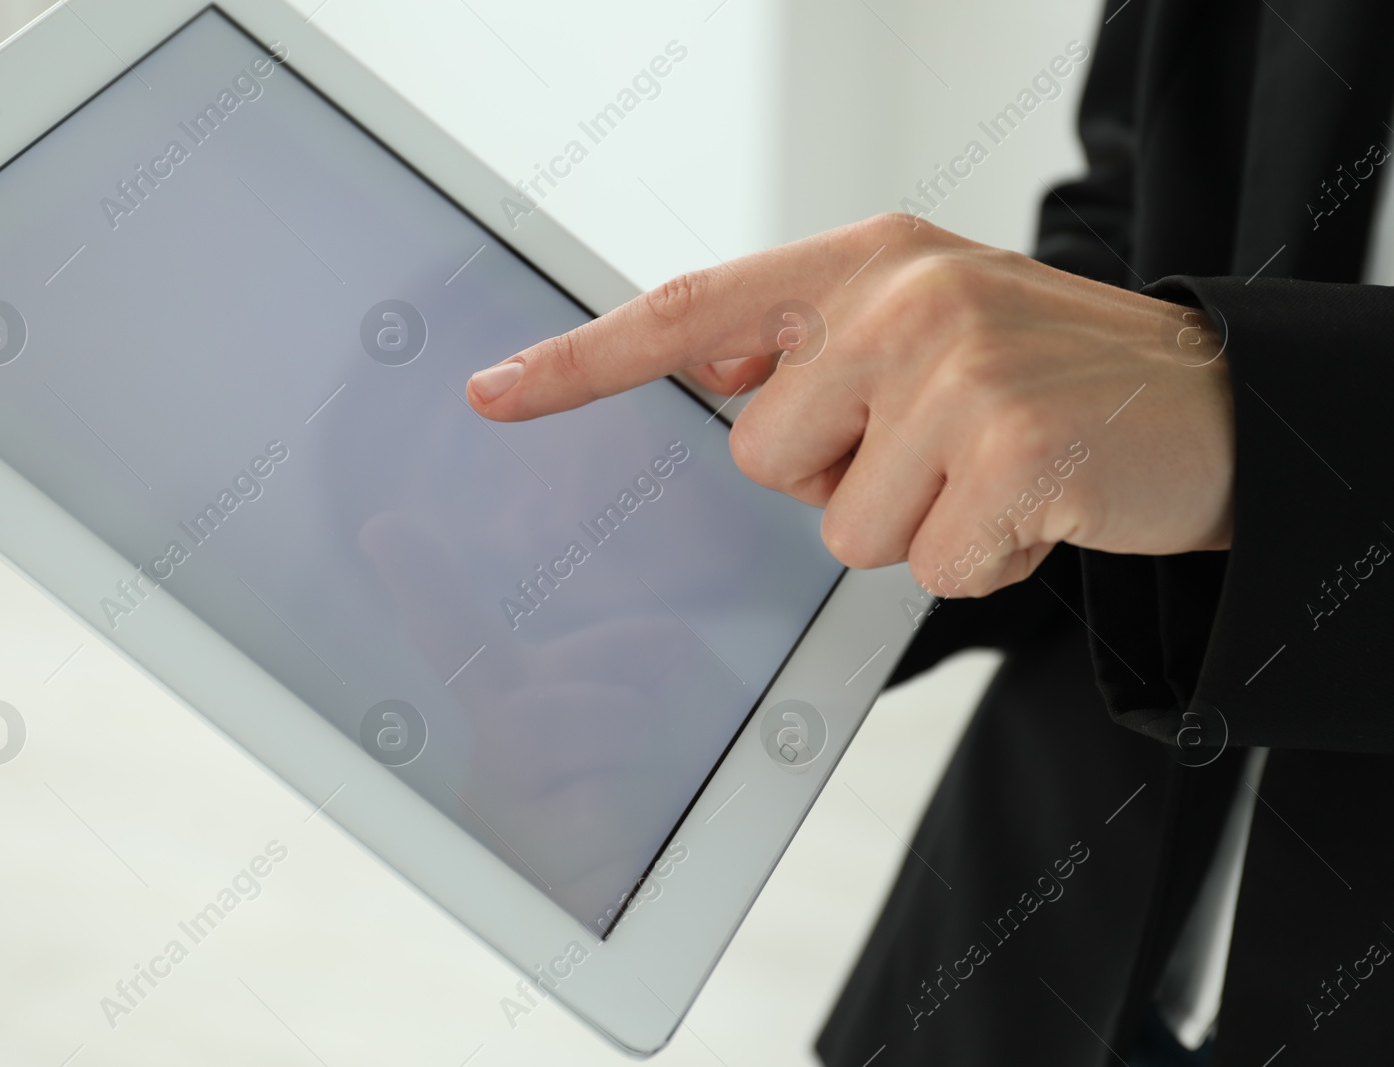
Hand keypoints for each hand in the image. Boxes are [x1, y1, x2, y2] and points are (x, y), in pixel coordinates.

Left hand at [466, 214, 1234, 597]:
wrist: (1205, 399)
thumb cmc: (1043, 371)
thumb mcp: (926, 324)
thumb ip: (814, 347)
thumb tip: (708, 379)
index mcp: (863, 261)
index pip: (688, 312)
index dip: (580, 362)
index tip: (490, 396)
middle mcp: (902, 298)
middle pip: (761, 458)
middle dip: (836, 481)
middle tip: (932, 448)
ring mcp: (958, 369)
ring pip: (840, 528)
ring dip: (913, 527)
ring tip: (989, 474)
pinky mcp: (1013, 449)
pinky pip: (929, 566)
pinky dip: (979, 561)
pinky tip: (1033, 508)